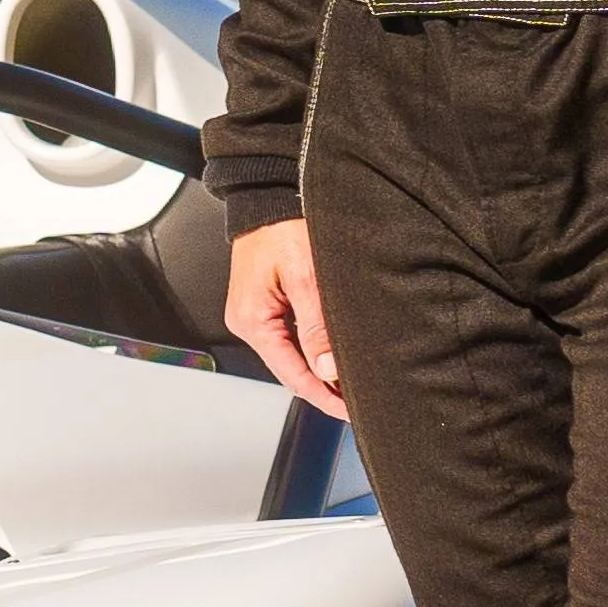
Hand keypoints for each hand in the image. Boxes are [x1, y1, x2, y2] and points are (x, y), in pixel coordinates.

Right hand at [223, 215, 344, 411]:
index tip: (349, 411)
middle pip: (291, 369)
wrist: (270, 196)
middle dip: (324, 387)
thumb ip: (316, 326)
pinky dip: (313, 349)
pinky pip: (290, 337)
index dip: (323, 396)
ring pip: (293, 354)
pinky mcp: (267, 304)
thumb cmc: (283, 226)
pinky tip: (333, 354)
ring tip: (351, 381)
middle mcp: (250, 322)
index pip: (292, 374)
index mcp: (253, 321)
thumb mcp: (306, 277)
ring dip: (320, 369)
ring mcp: (257, 314)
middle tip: (358, 400)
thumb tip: (327, 367)